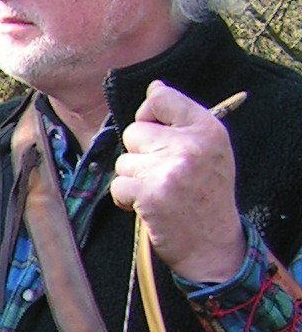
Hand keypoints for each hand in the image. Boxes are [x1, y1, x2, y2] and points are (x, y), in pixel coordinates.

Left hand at [110, 81, 247, 284]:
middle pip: (134, 131)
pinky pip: (118, 185)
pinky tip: (148, 206)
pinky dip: (126, 198)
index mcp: (208, 129)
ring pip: (123, 160)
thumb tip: (154, 87)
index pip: (161, 98)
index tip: (153, 130)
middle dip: (139, 154)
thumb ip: (181, 120)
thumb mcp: (208, 150)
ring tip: (158, 191)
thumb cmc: (206, 194)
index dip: (147, 113)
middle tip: (161, 173)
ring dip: (133, 178)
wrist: (212, 244)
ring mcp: (170, 169)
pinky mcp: (150, 193)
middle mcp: (190, 145)